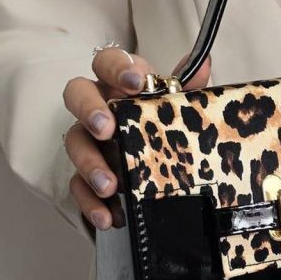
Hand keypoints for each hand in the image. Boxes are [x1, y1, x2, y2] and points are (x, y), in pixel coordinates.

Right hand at [62, 48, 210, 230]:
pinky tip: (108, 217)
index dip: (116, 67)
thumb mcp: (186, 111)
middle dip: (89, 109)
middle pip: (77, 94)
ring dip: (89, 164)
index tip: (135, 83)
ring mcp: (91, 142)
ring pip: (75, 142)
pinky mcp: (88, 176)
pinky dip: (90, 203)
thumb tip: (205, 62)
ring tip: (110, 185)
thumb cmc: (173, 130)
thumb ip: (191, 88)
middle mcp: (101, 108)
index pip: (107, 62)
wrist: (172, 176)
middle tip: (106, 128)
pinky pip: (78, 187)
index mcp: (123, 85)